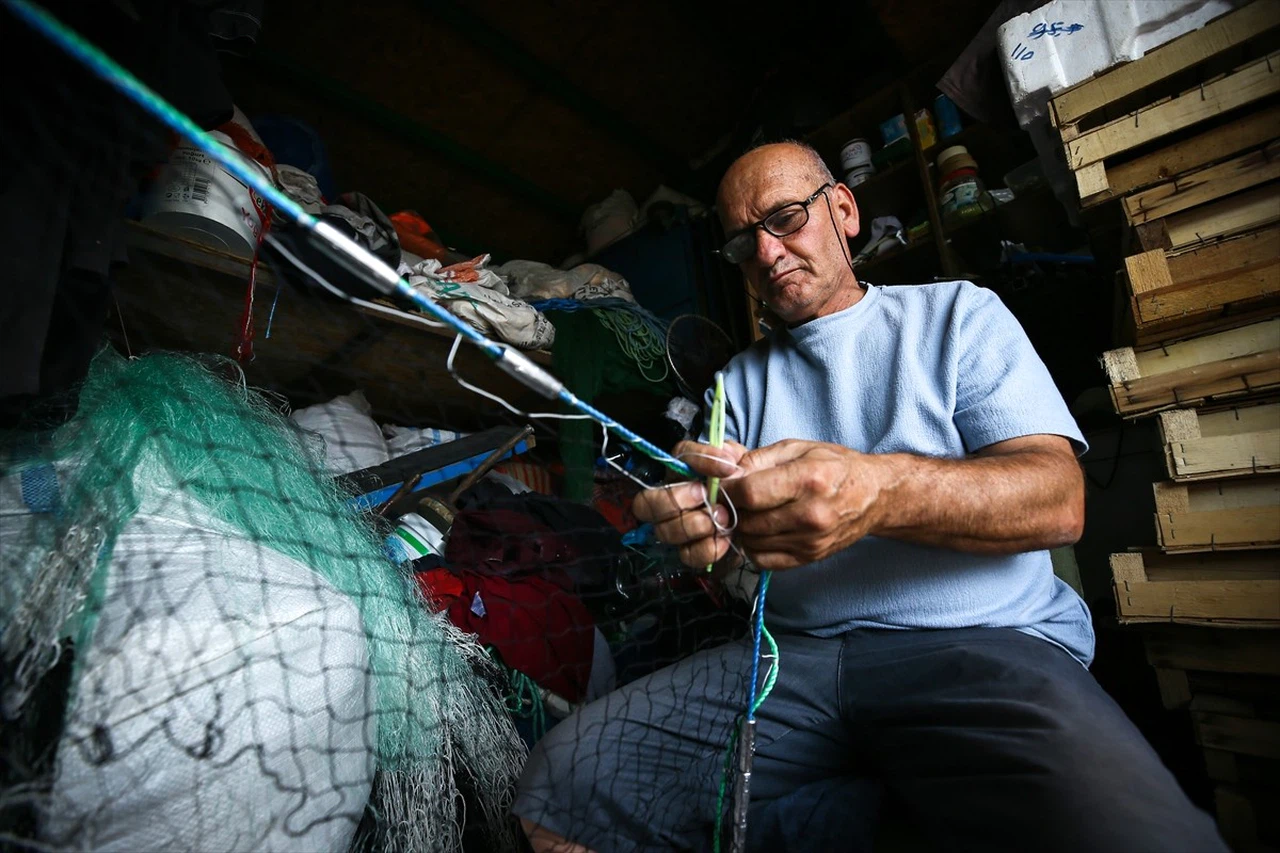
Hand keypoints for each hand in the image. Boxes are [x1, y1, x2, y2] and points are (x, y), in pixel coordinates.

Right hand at [632, 440, 748, 569]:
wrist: (758, 519)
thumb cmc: (744, 488)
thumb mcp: (743, 464)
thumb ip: (733, 455)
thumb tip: (726, 460)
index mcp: (683, 471)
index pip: (677, 456)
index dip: (699, 459)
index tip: (728, 465)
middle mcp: (671, 499)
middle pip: (646, 502)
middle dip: (675, 499)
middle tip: (705, 496)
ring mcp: (676, 528)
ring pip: (665, 531)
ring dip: (694, 524)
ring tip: (723, 518)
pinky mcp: (691, 552)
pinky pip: (688, 555)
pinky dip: (707, 548)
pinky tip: (725, 538)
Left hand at [721, 439, 887, 570]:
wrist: (875, 495)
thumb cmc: (836, 467)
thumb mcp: (798, 448)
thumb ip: (758, 459)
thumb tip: (726, 473)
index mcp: (807, 480)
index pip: (749, 493)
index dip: (727, 490)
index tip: (724, 485)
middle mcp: (810, 514)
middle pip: (747, 520)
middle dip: (731, 509)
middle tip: (733, 498)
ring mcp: (810, 540)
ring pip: (751, 542)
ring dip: (742, 528)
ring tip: (749, 512)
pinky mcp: (810, 557)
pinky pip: (764, 560)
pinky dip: (754, 547)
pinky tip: (760, 530)